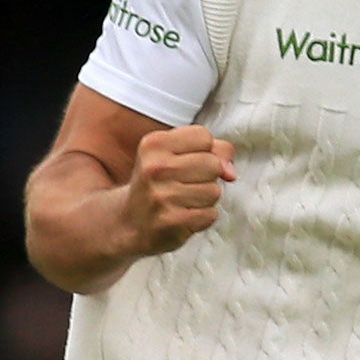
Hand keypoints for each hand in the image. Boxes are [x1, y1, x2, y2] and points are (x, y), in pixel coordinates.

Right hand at [123, 125, 236, 255]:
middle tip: (182, 185)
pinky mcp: (171, 221)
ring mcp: (161, 196)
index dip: (203, 150)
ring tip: (181, 201)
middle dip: (207, 176)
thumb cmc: (161, 182)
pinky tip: (182, 216)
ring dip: (205, 199)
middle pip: (213, 164)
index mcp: (154, 144)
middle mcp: (155, 168)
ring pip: (214, 191)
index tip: (184, 161)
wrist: (129, 223)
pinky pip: (210, 214)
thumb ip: (214, 150)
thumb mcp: (178, 155)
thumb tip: (231, 173)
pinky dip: (202, 217)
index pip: (204, 136)